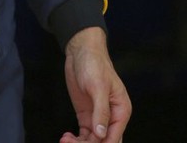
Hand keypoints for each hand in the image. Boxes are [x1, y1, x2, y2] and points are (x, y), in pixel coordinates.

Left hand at [60, 27, 130, 142]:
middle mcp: (112, 117)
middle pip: (104, 142)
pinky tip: (67, 137)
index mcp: (121, 110)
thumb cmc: (94, 63)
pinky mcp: (86, 116)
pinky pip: (84, 135)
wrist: (81, 52)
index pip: (114, 138)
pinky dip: (76, 140)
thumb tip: (101, 134)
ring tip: (65, 140)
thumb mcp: (98, 86)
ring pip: (93, 141)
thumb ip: (101, 111)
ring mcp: (98, 117)